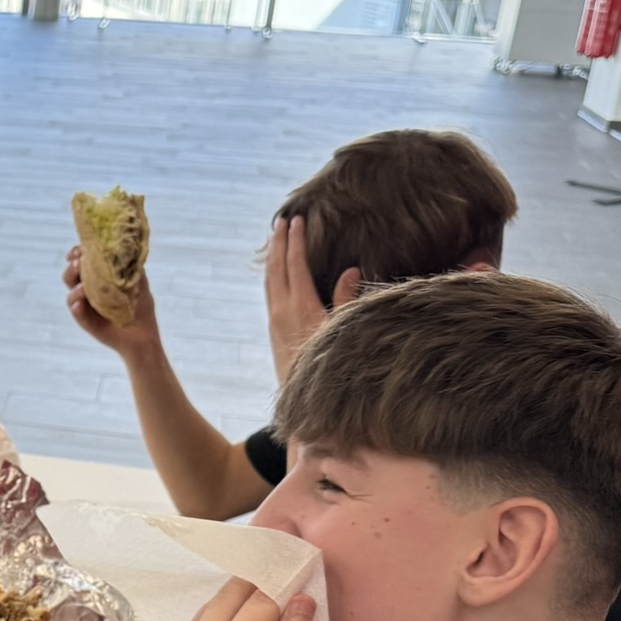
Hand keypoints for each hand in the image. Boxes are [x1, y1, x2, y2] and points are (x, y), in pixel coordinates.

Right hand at [62, 245, 161, 355]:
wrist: (143, 333)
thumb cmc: (141, 306)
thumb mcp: (138, 280)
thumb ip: (129, 264)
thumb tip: (122, 246)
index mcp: (98, 278)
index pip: (81, 263)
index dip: (77, 254)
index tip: (78, 250)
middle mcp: (88, 291)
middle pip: (71, 276)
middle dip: (72, 269)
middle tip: (78, 263)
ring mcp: (86, 307)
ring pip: (71, 294)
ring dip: (74, 288)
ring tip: (82, 288)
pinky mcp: (86, 322)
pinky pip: (77, 313)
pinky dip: (77, 308)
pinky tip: (80, 304)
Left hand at [155, 580, 313, 620]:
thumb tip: (303, 602)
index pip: (262, 599)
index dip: (286, 584)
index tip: (305, 573)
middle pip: (230, 593)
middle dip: (260, 582)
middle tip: (288, 578)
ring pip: (209, 608)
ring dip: (237, 599)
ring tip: (267, 600)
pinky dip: (218, 619)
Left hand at [265, 215, 360, 385]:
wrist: (306, 401)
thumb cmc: (331, 365)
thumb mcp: (344, 330)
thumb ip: (346, 299)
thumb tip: (351, 269)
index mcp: (300, 306)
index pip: (295, 264)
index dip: (296, 241)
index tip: (297, 220)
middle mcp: (282, 311)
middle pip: (275, 268)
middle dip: (278, 243)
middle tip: (281, 221)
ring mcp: (274, 321)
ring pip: (269, 281)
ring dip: (272, 258)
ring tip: (275, 240)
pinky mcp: (272, 331)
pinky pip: (269, 294)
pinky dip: (272, 276)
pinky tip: (276, 274)